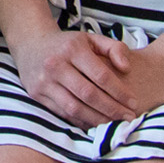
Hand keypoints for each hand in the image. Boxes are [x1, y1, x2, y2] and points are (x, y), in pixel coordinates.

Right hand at [5, 24, 138, 126]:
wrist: (30, 43)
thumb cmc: (67, 44)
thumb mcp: (91, 39)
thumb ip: (115, 48)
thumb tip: (127, 68)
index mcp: (72, 48)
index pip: (101, 75)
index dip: (120, 92)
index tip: (134, 102)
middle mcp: (56, 64)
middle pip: (89, 94)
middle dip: (112, 109)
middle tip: (129, 117)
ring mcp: (44, 80)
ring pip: (75, 108)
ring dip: (98, 119)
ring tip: (115, 123)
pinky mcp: (36, 93)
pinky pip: (63, 113)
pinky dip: (81, 121)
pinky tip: (95, 123)